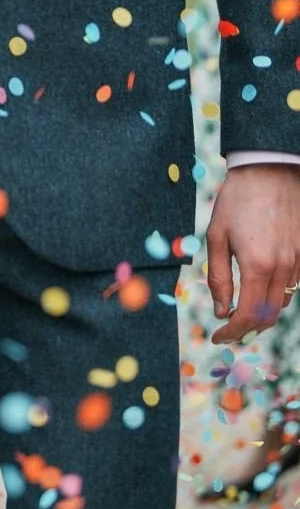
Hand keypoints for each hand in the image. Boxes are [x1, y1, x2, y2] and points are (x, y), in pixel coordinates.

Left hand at [207, 164, 299, 343]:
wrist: (270, 172)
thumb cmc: (237, 201)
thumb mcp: (216, 236)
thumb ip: (218, 276)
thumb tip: (220, 309)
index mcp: (257, 266)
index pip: (249, 315)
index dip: (234, 331)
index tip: (219, 336)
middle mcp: (282, 268)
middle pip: (269, 315)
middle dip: (248, 327)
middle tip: (229, 327)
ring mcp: (297, 261)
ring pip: (283, 303)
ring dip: (263, 312)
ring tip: (242, 309)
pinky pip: (293, 286)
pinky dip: (276, 295)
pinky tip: (260, 289)